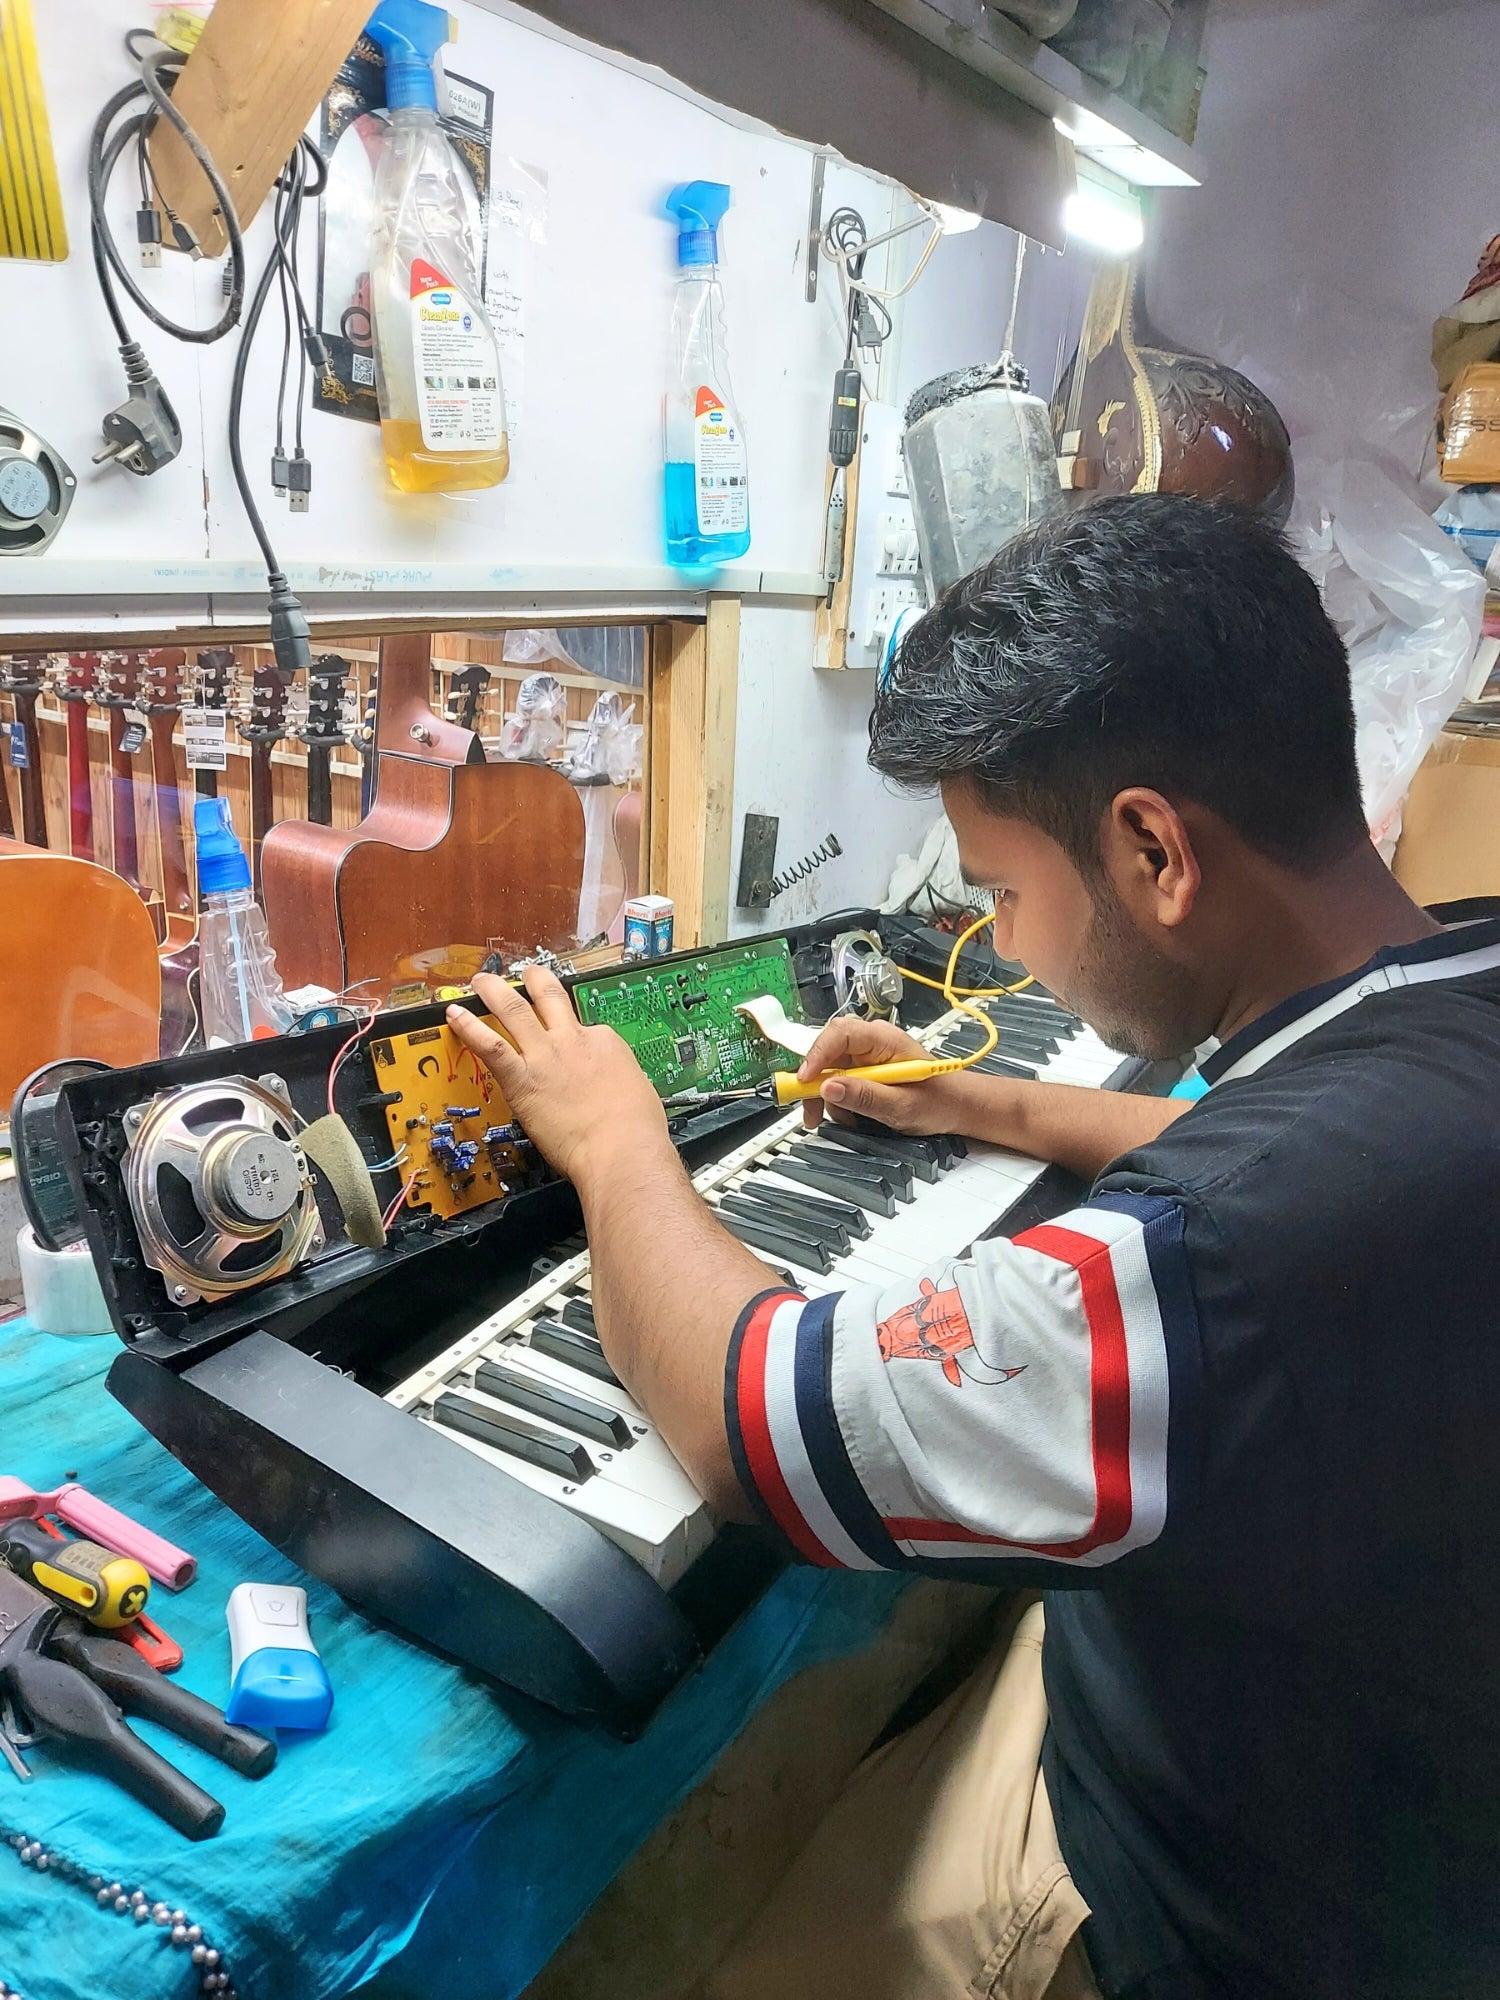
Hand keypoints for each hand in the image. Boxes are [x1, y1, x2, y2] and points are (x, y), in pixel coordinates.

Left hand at [446, 965, 668, 1190]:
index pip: (585, 1028)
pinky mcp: (522, 1079)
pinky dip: (469, 1027)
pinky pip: (490, 1046)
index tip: (571, 1041)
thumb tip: (614, 1088)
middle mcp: (573, 1040)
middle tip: (524, 974)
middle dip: (534, 981)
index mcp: (604, 1043)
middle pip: (549, 999)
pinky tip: (454, 1016)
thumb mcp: (638, 1091)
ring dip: (494, 992)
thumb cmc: (636, 1130)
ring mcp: (545, 1055)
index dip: (576, 1034)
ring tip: (481, 981)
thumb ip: (619, 1081)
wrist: (621, 1148)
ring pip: (514, 1011)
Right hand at [795, 1015, 975, 1134]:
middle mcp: (873, 1042)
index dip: (816, 1055)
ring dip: (826, 1095)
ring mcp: (868, 1055)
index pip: (839, 1033)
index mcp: (885, 1039)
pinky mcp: (866, 1070)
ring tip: (839, 1118)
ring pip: (830, 1068)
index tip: (804, 1081)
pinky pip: (839, 1079)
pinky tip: (851, 1114)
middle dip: (815, 1081)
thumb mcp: (901, 1105)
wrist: (957, 1107)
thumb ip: (864, 1096)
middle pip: (828, 1051)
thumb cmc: (940, 1101)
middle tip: (808, 1108)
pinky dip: (837, 1099)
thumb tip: (829, 1087)